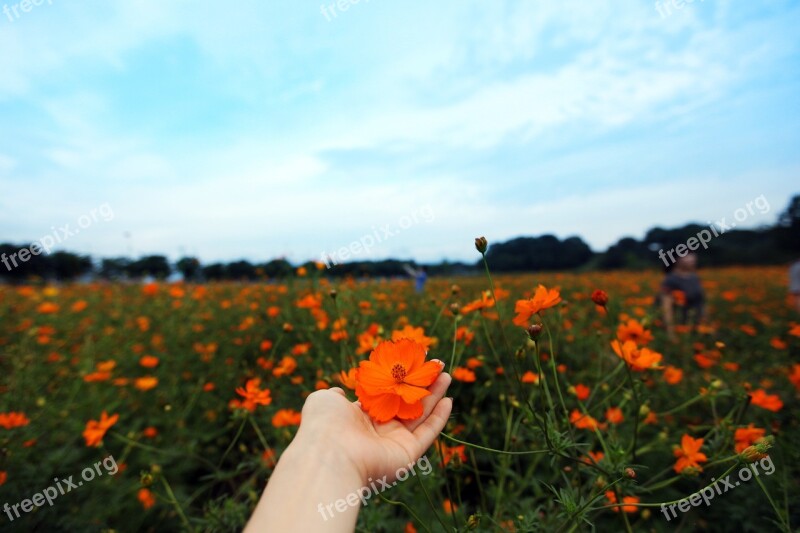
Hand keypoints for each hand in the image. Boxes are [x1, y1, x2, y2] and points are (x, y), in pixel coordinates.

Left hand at [292, 371, 452, 483]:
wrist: (331, 455)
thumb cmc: (324, 424)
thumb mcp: (324, 400)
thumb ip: (334, 393)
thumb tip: (340, 392)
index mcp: (359, 418)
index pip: (384, 396)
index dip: (397, 379)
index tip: (410, 362)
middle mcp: (378, 430)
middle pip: (405, 403)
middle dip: (420, 383)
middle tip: (435, 365)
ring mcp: (394, 442)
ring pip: (420, 415)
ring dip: (434, 395)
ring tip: (446, 374)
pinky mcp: (408, 453)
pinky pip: (427, 433)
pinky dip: (439, 418)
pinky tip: (448, 400)